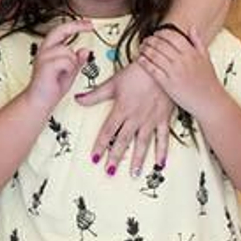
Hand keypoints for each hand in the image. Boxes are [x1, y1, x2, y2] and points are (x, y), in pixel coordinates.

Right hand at [23, 19, 90, 111]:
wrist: (39, 101)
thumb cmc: (51, 88)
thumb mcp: (70, 72)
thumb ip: (77, 61)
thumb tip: (84, 50)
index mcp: (50, 50)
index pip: (61, 31)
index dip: (75, 25)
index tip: (88, 24)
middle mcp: (45, 50)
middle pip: (60, 31)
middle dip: (76, 26)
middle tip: (90, 26)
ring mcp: (43, 57)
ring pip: (68, 51)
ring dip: (72, 63)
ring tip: (65, 73)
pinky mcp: (45, 65)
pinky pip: (66, 61)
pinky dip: (69, 69)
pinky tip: (62, 76)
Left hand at [75, 55, 174, 176]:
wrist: (159, 66)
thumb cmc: (136, 72)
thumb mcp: (113, 82)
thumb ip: (95, 95)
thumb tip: (77, 99)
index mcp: (121, 110)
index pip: (108, 132)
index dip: (100, 145)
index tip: (94, 158)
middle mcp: (135, 118)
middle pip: (123, 141)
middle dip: (116, 157)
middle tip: (110, 172)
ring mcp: (150, 119)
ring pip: (142, 143)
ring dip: (138, 159)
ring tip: (133, 174)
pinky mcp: (163, 118)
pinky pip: (163, 138)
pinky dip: (162, 151)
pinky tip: (161, 164)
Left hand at [136, 27, 225, 119]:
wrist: (210, 101)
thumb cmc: (208, 80)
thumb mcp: (206, 58)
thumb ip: (198, 42)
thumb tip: (191, 27)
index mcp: (191, 53)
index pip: (172, 36)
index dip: (161, 33)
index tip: (156, 33)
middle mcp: (182, 60)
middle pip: (160, 44)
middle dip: (150, 40)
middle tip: (146, 40)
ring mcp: (174, 72)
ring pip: (154, 55)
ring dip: (145, 49)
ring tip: (142, 48)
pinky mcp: (167, 83)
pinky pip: (152, 69)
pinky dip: (144, 62)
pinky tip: (140, 59)